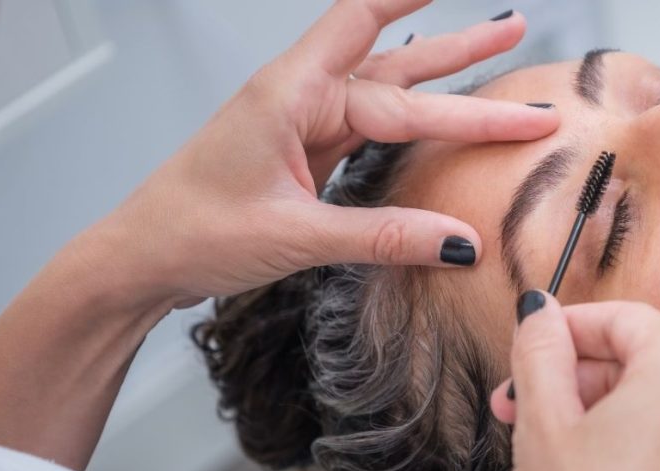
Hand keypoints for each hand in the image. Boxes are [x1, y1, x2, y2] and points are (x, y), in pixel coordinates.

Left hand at [76, 0, 557, 307]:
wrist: (142, 255)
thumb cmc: (194, 231)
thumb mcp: (295, 237)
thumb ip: (382, 235)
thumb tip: (461, 241)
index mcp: (290, 96)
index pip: (387, 69)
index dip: (440, 44)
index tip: (476, 4)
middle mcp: (300, 97)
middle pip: (395, 63)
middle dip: (460, 51)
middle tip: (518, 30)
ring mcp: (304, 123)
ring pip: (387, 89)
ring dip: (441, 73)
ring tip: (496, 46)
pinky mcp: (306, 151)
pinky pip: (370, 124)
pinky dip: (410, 114)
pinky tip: (434, 106)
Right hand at [490, 293, 659, 470]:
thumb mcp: (543, 422)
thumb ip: (540, 350)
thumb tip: (539, 311)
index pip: (624, 317)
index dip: (569, 327)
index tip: (531, 344)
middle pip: (641, 359)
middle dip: (576, 375)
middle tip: (520, 401)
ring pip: (657, 403)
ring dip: (599, 410)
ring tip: (548, 441)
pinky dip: (633, 443)